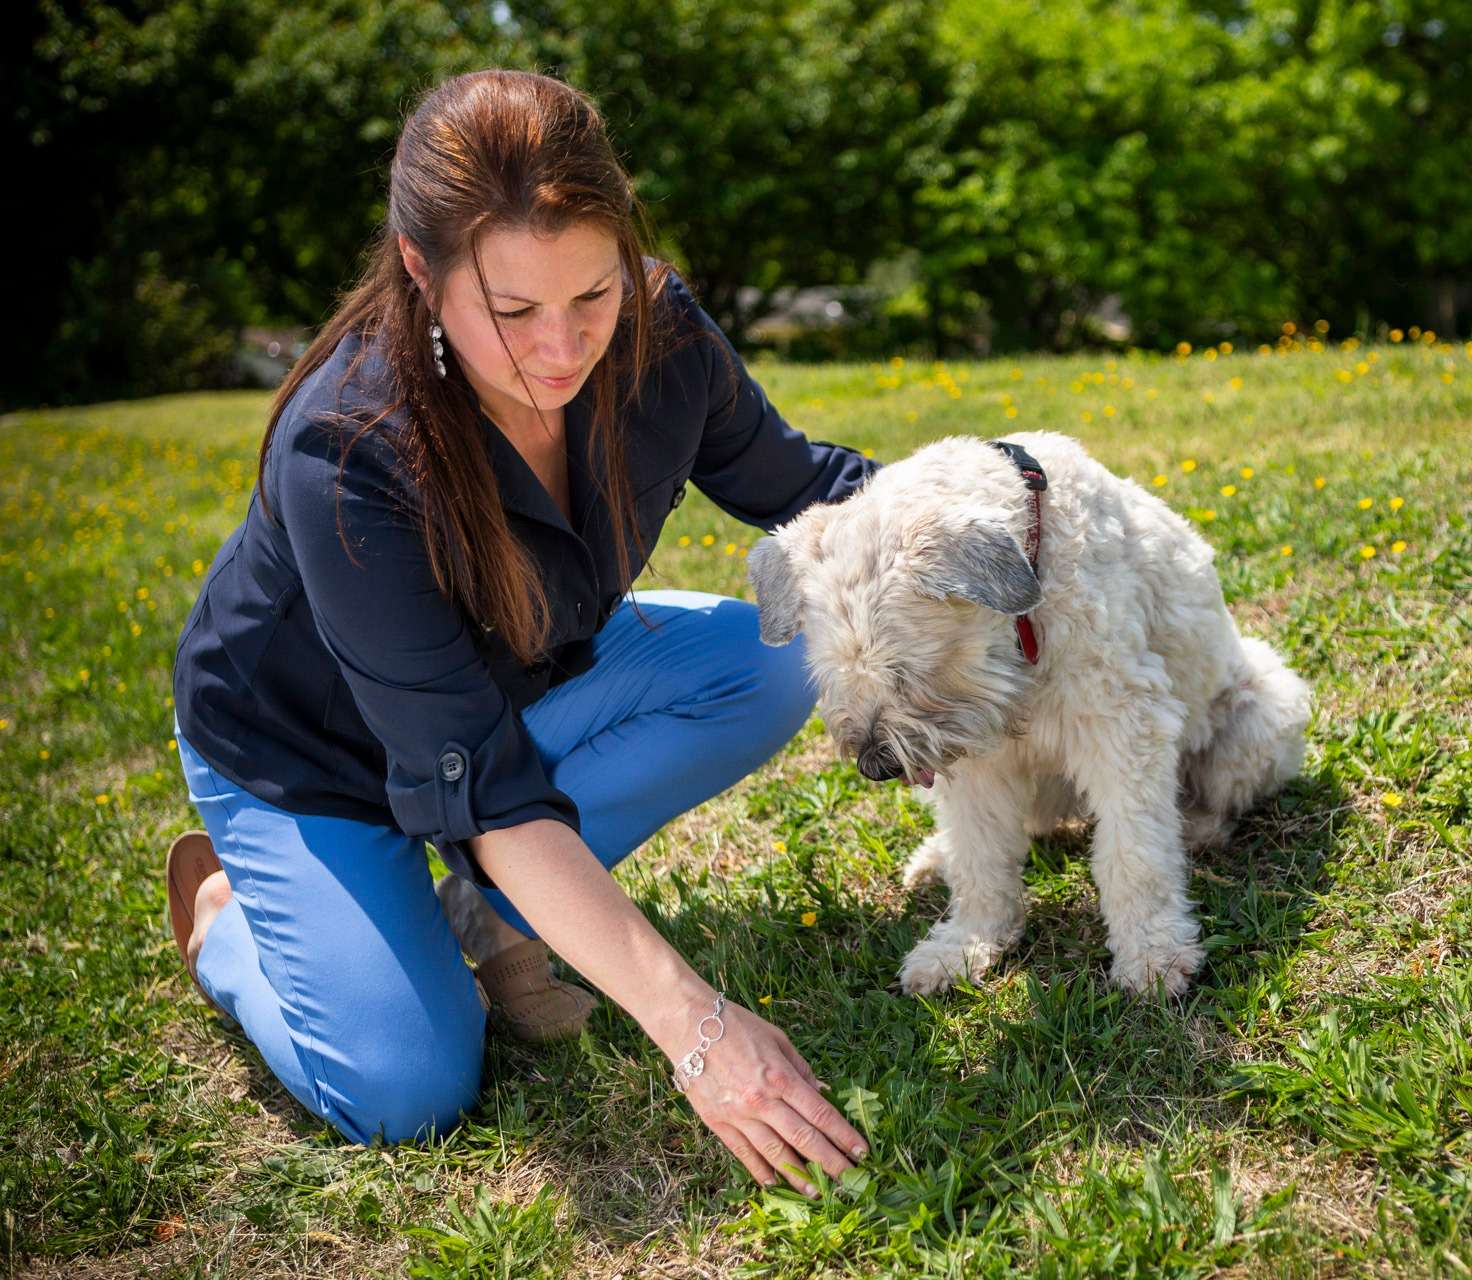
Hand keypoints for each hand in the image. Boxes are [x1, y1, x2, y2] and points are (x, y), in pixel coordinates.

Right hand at [675, 1000, 868, 1196]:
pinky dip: (760, 1171)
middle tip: (851, 1181)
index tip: (862, 1152)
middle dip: (831, 1162)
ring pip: (775, 1154)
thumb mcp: (777, 1039)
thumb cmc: (737, 1025)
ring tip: (818, 1193)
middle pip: (804, 1139)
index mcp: (781, 1077)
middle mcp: (762, 1101)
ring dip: (799, 1176)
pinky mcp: (718, 1123)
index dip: (844, 1136)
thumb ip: (801, 1068)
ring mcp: (739, 1115)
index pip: (821, 1114)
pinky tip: (774, 1184)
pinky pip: (744, 1153)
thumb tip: (823, 1092)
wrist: (688, 1025)